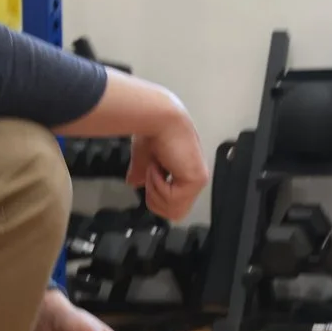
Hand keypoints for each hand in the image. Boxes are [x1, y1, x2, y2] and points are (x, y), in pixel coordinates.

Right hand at [127, 107, 207, 222]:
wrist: (157, 116)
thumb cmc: (152, 129)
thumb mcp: (144, 157)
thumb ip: (142, 173)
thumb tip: (134, 183)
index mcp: (185, 172)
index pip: (173, 204)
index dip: (155, 195)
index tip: (149, 175)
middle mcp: (194, 178)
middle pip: (174, 213)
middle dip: (155, 198)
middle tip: (151, 174)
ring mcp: (197, 180)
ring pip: (173, 210)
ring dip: (156, 190)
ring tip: (155, 168)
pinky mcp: (196, 180)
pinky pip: (172, 198)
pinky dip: (158, 184)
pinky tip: (159, 166)